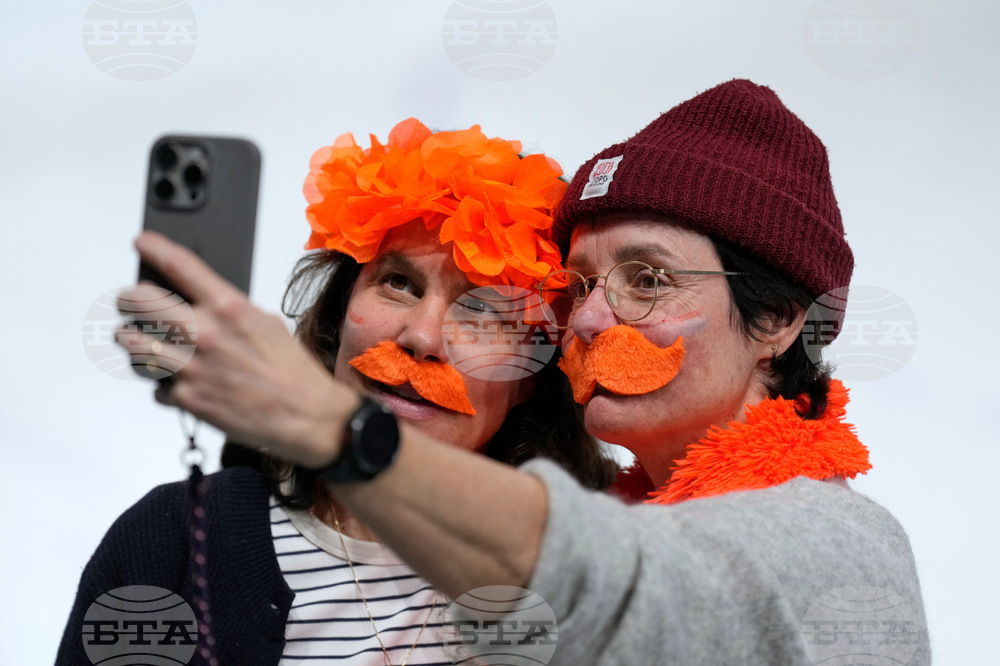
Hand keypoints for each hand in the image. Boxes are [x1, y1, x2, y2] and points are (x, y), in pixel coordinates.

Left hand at [116, 231, 353, 467]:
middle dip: (129, 299)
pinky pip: (155, 386)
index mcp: (229, 308)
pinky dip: (163, 384)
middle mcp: (206, 333)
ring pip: (131, 343)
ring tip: (140, 340)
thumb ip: (229, 311)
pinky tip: (180, 382)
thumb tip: (201, 305)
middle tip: (131, 302)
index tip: (142, 243)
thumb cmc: (293, 372)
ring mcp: (192, 368)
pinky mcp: (187, 399)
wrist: (308, 416)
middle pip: (137, 301)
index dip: (153, 247)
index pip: (179, 264)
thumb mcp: (266, 323)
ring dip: (133, 340)